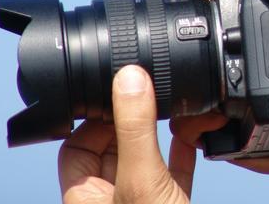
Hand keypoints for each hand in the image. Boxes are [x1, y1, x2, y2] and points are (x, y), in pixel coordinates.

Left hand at [58, 65, 200, 203]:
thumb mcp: (142, 179)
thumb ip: (136, 130)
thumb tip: (131, 78)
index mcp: (88, 195)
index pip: (76, 146)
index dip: (95, 117)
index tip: (120, 93)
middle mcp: (112, 196)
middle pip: (111, 146)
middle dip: (129, 117)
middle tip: (147, 91)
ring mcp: (144, 199)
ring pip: (144, 155)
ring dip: (157, 129)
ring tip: (170, 103)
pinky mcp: (172, 202)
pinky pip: (174, 170)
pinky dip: (182, 148)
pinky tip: (192, 132)